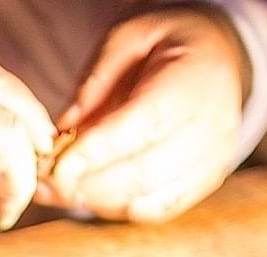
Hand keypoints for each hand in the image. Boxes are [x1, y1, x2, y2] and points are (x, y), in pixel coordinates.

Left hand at [38, 6, 247, 222]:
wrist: (220, 57)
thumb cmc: (167, 45)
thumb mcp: (129, 36)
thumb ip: (96, 79)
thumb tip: (64, 128)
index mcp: (194, 81)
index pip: (142, 126)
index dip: (95, 152)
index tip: (53, 165)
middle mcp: (212, 125)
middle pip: (143, 173)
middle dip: (86, 185)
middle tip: (45, 185)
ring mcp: (213, 159)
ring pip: (147, 199)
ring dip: (95, 201)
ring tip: (58, 190)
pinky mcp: (206, 182)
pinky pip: (156, 210)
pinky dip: (117, 209)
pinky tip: (90, 195)